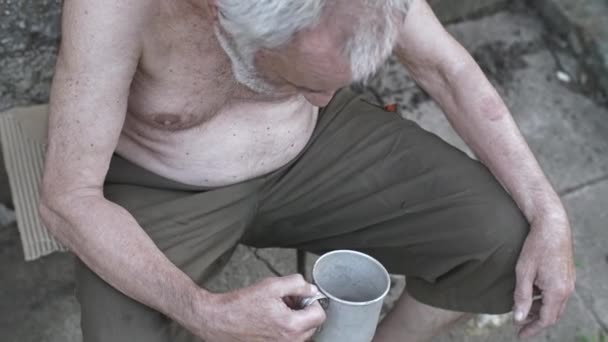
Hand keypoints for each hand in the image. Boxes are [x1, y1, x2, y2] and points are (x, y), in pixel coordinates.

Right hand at [194, 274, 325, 341]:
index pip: (320, 314)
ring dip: (293, 317)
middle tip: (285, 299)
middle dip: (302, 309)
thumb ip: (297, 284)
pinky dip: (284, 326)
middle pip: (312, 324)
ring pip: (300, 331)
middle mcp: (289, 341)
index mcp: (292, 326)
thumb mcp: (272, 285)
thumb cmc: (241, 305)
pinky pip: (288, 337)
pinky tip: (270, 317)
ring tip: (275, 308)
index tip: (299, 295)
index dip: (311, 300)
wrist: (219, 320)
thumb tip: (312, 289)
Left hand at [513, 212, 574, 337]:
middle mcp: (567, 289)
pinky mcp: (567, 275)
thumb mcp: (523, 273)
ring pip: (556, 305)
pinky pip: (558, 294)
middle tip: (520, 325)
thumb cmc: (535, 247)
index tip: (519, 334)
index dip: (532, 329)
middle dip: (536, 321)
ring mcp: (569, 282)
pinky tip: (532, 294)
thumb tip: (518, 319)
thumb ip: (522, 297)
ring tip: (523, 309)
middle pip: (553, 315)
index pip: (546, 319)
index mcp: (557, 291)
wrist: (552, 226)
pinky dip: (545, 299)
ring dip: (540, 310)